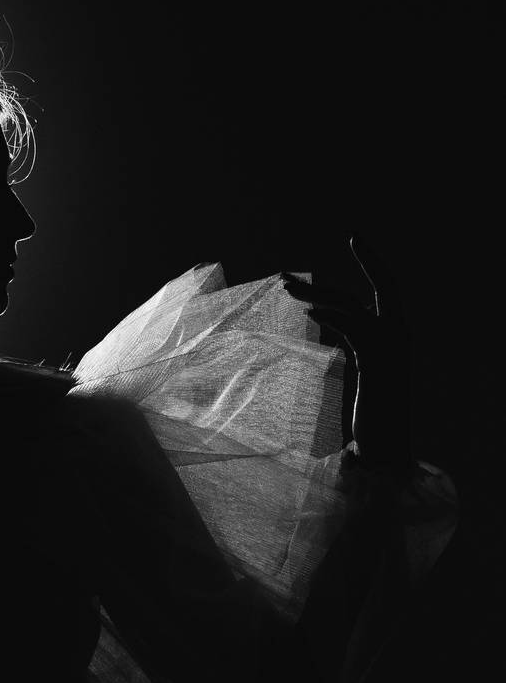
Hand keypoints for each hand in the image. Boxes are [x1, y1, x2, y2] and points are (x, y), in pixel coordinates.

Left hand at [282, 235, 412, 467]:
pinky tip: (310, 314)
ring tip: (285, 290)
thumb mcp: (362, 369)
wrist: (388, 446)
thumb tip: (327, 320)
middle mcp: (397, 335)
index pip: (382, 288)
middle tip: (284, 276)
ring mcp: (390, 348)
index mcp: (393, 333)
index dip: (371, 261)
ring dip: (316, 296)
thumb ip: (353, 342)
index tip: (355, 236)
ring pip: (352, 307)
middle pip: (364, 293)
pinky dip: (333, 317)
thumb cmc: (374, 413)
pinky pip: (355, 329)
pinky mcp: (377, 363)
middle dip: (333, 276)